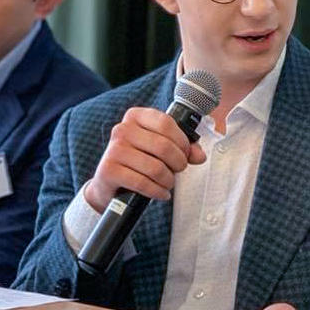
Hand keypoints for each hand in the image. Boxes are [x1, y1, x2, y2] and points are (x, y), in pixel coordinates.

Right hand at [84, 107, 205, 212]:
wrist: (110, 183)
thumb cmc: (139, 161)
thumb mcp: (160, 149)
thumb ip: (183, 149)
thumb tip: (200, 156)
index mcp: (135, 116)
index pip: (166, 123)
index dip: (182, 141)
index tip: (186, 153)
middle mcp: (122, 130)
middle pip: (163, 146)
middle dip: (178, 162)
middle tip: (178, 170)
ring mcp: (114, 150)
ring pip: (155, 167)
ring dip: (168, 180)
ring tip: (168, 183)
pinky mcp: (109, 171)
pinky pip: (143, 183)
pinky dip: (158, 191)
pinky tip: (161, 193)